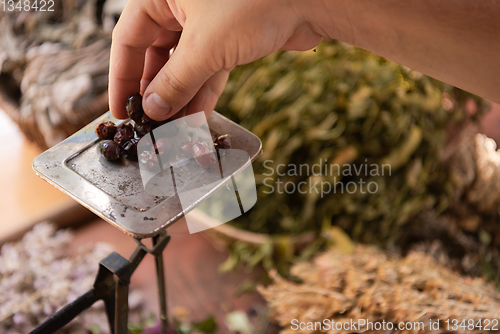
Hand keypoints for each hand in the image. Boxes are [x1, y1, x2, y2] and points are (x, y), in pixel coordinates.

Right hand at [109, 0, 322, 120]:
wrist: (310, 0)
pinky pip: (208, 70)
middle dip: (155, 94)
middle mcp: (181, 6)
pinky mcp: (230, 39)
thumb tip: (152, 110)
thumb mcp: (204, 47)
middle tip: (150, 127)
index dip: (122, 77)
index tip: (119, 110)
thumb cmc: (254, 3)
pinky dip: (202, 94)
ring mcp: (207, 23)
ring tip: (172, 132)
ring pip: (184, 67)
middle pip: (156, 55)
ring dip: (180, 100)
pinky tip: (195, 121)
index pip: (128, 39)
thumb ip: (175, 81)